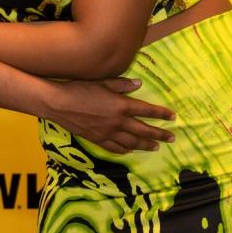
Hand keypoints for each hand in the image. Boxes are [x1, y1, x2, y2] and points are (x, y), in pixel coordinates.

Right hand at [46, 79, 175, 153]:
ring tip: (155, 147)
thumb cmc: (80, 89)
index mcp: (122, 105)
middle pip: (144, 130)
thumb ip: (122, 84)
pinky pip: (115, 148)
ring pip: (132, 142)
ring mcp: (108, 133)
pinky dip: (125, 150)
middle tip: (171, 138)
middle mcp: (118, 122)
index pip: (147, 111)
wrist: (58, 104)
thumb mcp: (103, 81)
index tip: (173, 117)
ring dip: (145, 145)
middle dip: (160, 135)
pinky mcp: (97, 140)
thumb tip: (138, 84)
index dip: (162, 114)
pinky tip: (130, 151)